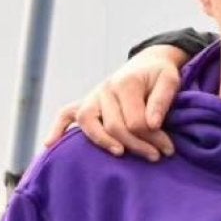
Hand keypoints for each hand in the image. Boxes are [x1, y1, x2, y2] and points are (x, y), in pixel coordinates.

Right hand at [43, 44, 188, 159]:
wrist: (147, 64)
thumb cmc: (159, 75)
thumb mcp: (170, 80)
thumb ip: (162, 100)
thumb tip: (152, 124)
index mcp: (125, 83)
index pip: (135, 121)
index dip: (153, 138)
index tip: (167, 149)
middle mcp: (104, 89)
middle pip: (114, 126)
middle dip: (137, 145)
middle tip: (157, 156)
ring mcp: (92, 96)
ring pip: (89, 123)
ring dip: (104, 142)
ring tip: (120, 153)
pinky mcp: (86, 102)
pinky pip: (65, 114)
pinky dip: (58, 128)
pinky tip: (50, 144)